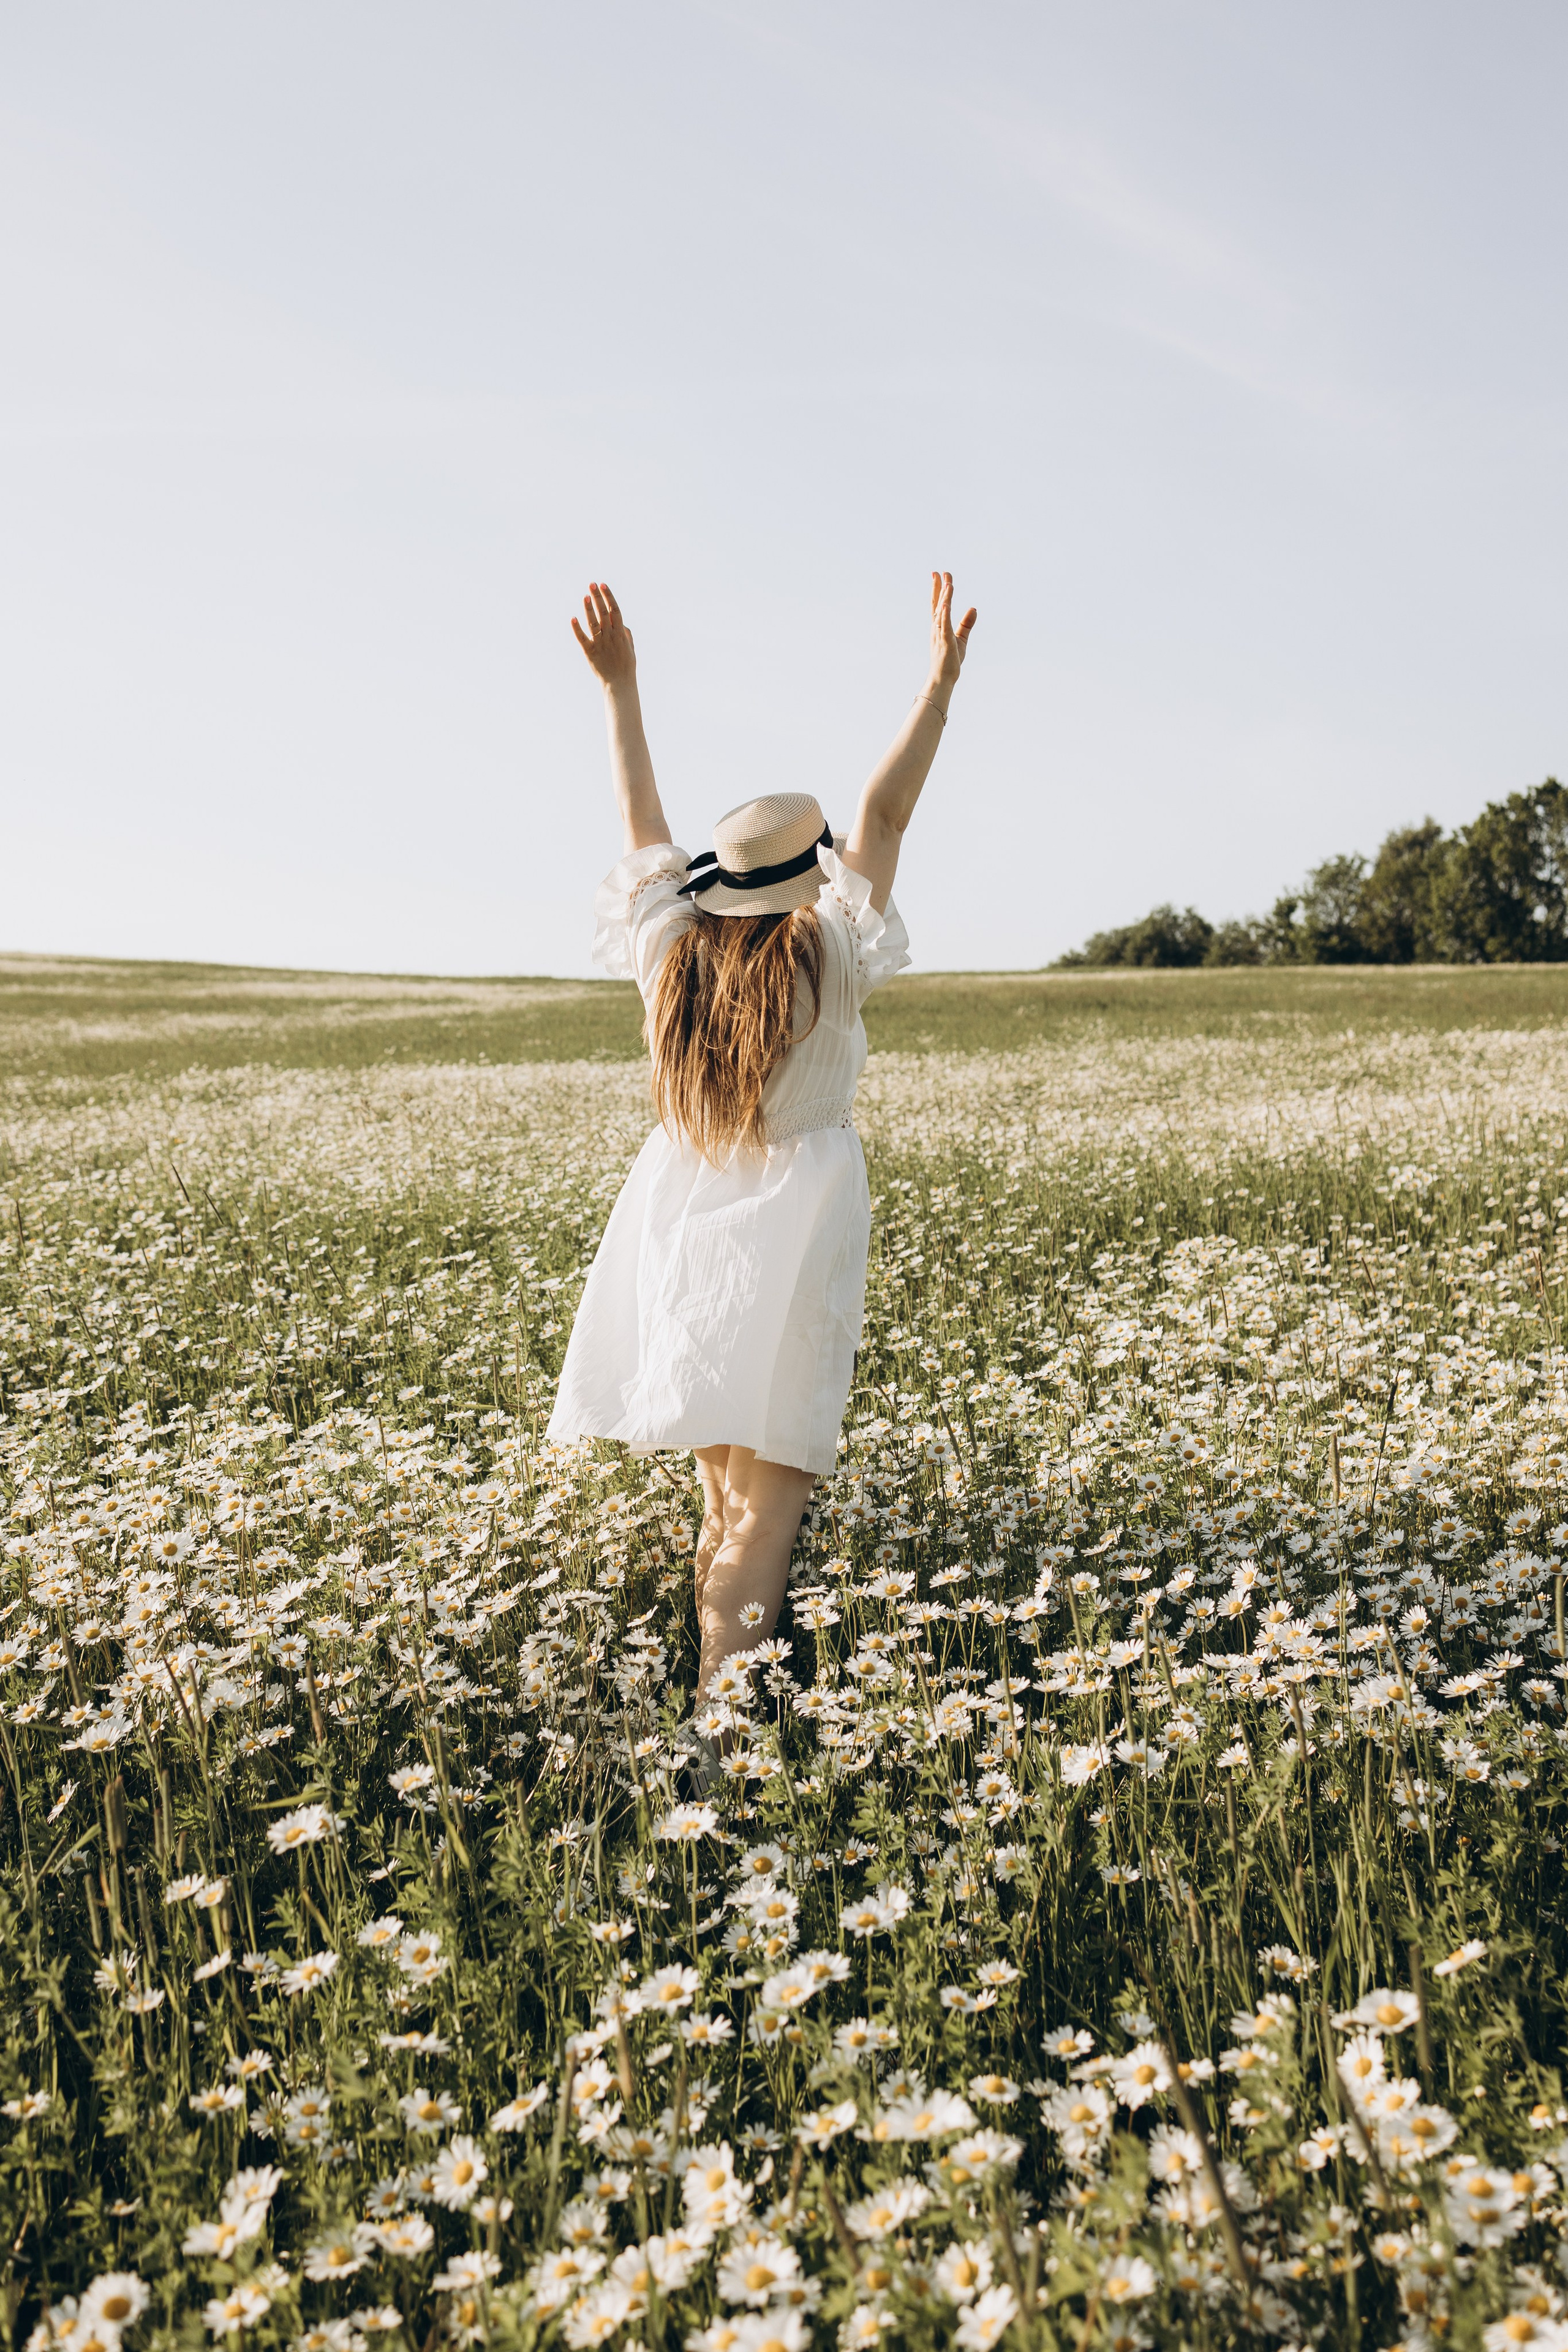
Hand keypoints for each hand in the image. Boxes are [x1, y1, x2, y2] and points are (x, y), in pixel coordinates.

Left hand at [571, 581, 636, 688]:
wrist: (619, 684)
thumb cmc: (626, 666)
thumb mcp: (630, 649)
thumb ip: (626, 635)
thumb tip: (621, 623)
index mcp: (620, 634)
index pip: (615, 610)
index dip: (609, 596)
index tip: (603, 585)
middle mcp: (610, 636)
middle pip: (604, 612)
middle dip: (598, 597)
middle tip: (592, 584)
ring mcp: (600, 644)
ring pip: (594, 623)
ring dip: (589, 609)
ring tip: (585, 596)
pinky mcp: (591, 652)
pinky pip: (583, 638)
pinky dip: (577, 629)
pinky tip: (573, 618)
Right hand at [927, 570, 976, 692]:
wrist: (942, 677)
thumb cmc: (950, 660)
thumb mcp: (961, 638)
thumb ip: (966, 623)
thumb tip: (973, 608)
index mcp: (939, 626)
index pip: (938, 604)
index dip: (938, 589)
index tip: (939, 575)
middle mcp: (936, 627)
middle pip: (937, 603)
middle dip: (939, 587)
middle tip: (940, 571)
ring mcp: (939, 633)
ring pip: (941, 611)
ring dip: (944, 597)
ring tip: (948, 583)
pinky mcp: (945, 641)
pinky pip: (944, 626)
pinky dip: (944, 615)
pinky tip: (946, 605)